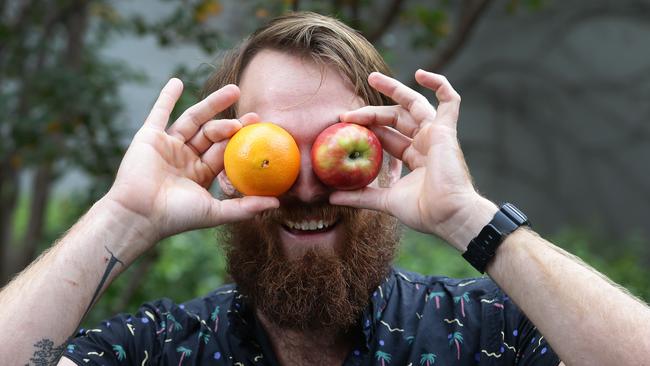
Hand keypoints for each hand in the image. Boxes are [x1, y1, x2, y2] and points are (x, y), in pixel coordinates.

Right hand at [105, 79, 278, 243]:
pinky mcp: (148, 138)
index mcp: (199, 174)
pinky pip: (158, 113)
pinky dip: (166, 97)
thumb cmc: (176, 217)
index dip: (240, 140)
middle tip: (253, 113)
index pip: (224, 152)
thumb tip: (278, 202)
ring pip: (193, 120)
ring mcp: (167, 147)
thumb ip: (245, 207)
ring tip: (234, 90)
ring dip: (212, 104)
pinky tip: (177, 81)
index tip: (259, 128)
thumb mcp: (216, 212)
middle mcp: (184, 159)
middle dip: (232, 122)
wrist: (139, 215)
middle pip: (212, 134)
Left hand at [330, 70, 495, 250]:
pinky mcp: (446, 130)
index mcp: (414, 158)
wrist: (448, 215)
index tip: (344, 125)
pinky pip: (449, 100)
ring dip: (394, 89)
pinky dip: (439, 84)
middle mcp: (425, 143)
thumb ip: (360, 196)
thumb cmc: (424, 211)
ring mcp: (437, 135)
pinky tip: (421, 74)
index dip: (367, 129)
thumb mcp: (385, 201)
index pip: (387, 137)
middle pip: (395, 118)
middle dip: (371, 111)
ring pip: (414, 104)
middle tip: (347, 110)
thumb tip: (331, 197)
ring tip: (372, 78)